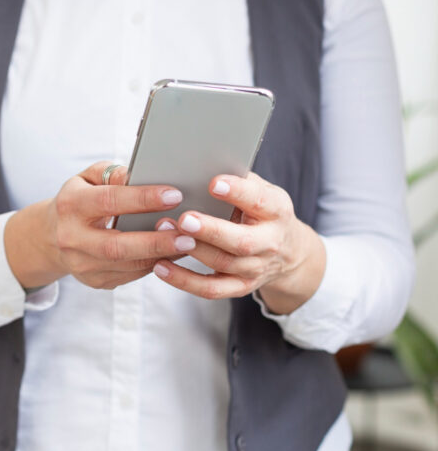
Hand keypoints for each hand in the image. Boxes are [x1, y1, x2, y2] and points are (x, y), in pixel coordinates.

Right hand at [5, 161, 189, 289]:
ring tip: (189, 244)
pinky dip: (155, 265)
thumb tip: (141, 176)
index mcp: (70, 205)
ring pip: (127, 265)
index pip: (108, 201)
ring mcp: (82, 264)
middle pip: (117, 245)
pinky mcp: (95, 281)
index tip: (174, 194)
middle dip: (156, 241)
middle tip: (189, 234)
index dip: (142, 199)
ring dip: (161, 256)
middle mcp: (71, 238)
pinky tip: (174, 255)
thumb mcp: (89, 178)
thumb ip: (114, 174)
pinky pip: (131, 275)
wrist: (51, 236)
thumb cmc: (80, 199)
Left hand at [151, 172, 325, 313]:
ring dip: (191, 249)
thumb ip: (238, 179)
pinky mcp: (240, 287)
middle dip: (211, 230)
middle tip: (184, 218)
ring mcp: (254, 268)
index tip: (214, 182)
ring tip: (162, 231)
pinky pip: (210, 289)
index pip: (260, 202)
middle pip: (241, 242)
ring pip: (223, 264)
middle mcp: (269, 243)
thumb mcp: (263, 191)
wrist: (290, 252)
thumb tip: (201, 161)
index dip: (239, 192)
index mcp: (276, 212)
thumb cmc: (263, 211)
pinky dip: (184, 281)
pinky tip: (160, 266)